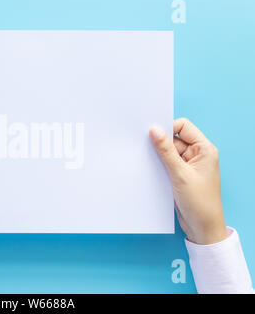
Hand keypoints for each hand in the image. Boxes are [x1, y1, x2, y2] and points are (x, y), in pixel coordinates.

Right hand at [150, 118, 227, 244]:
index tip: (152, 135)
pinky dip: (160, 166)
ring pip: (169, 152)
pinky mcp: (181, 175)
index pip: (183, 127)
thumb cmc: (199, 202)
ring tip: (152, 165)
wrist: (202, 227)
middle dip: (161, 145)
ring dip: (159, 157)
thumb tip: (154, 130)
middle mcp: (198, 154)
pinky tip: (153, 172)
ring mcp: (189, 165)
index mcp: (204, 149)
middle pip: (174, 139)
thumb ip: (166, 151)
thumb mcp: (180, 174)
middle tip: (148, 151)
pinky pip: (167, 164)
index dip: (168, 128)